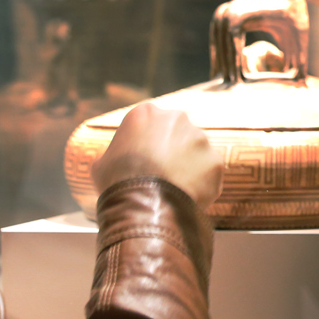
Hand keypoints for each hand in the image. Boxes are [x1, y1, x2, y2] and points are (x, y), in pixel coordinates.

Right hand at [91, 102, 220, 210]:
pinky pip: (208, 173)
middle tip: (162, 175)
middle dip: (172, 152)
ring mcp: (200, 139)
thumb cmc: (118, 182)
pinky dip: (201, 184)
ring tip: (174, 190)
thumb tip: (113, 160)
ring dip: (188, 167)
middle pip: (176, 134)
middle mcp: (177, 118)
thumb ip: (114, 153)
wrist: (145, 205)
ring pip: (195, 153)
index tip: (143, 162)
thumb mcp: (102, 163)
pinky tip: (187, 197)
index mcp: (146, 112)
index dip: (146, 146)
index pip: (149, 125)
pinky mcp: (215, 160)